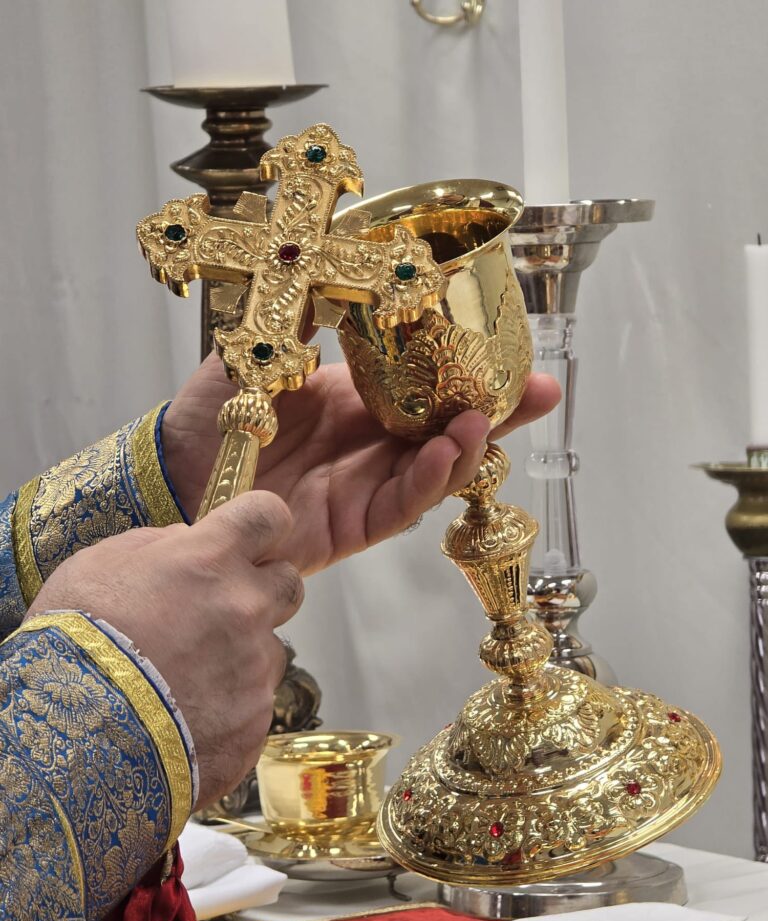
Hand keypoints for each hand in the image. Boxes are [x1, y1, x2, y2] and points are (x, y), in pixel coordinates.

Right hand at [27, 492, 302, 807]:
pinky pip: (255, 706)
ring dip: (240, 657)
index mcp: (210, 560)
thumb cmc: (70, 645)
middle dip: (261, 592)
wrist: (69, 740)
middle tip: (217, 613)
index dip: (261, 525)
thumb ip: (157, 546)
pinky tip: (184, 720)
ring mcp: (256, 669)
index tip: (248, 538)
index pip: (268, 515)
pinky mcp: (256, 723)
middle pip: (288, 584)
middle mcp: (246, 608)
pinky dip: (228, 709)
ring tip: (184, 682)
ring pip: (269, 650)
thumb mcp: (95, 567)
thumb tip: (189, 542)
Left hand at [162, 354, 560, 575]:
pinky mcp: (350, 526)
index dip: (473, 372)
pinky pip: (398, 507)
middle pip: (450, 433)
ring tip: (483, 421)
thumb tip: (344, 264)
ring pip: (434, 473)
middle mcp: (372, 446)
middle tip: (541, 390)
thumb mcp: (262, 350)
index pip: (430, 388)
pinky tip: (445, 455)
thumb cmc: (216, 412)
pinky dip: (425, 483)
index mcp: (360, 402)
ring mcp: (365, 487)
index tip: (515, 348)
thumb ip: (305, 316)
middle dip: (499, 414)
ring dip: (467, 450)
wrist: (176, 470)